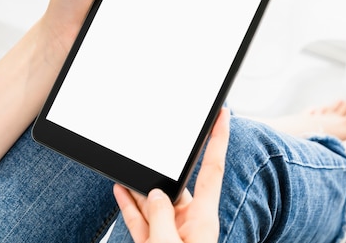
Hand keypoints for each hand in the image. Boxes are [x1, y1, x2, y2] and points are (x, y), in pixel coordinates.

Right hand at [114, 108, 229, 242]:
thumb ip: (160, 216)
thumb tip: (154, 195)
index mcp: (203, 219)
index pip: (212, 168)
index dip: (219, 139)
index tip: (223, 114)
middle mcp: (190, 224)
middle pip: (177, 186)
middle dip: (162, 168)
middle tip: (151, 149)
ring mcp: (173, 234)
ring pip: (154, 204)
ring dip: (140, 188)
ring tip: (127, 170)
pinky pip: (142, 220)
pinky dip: (130, 206)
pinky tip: (121, 190)